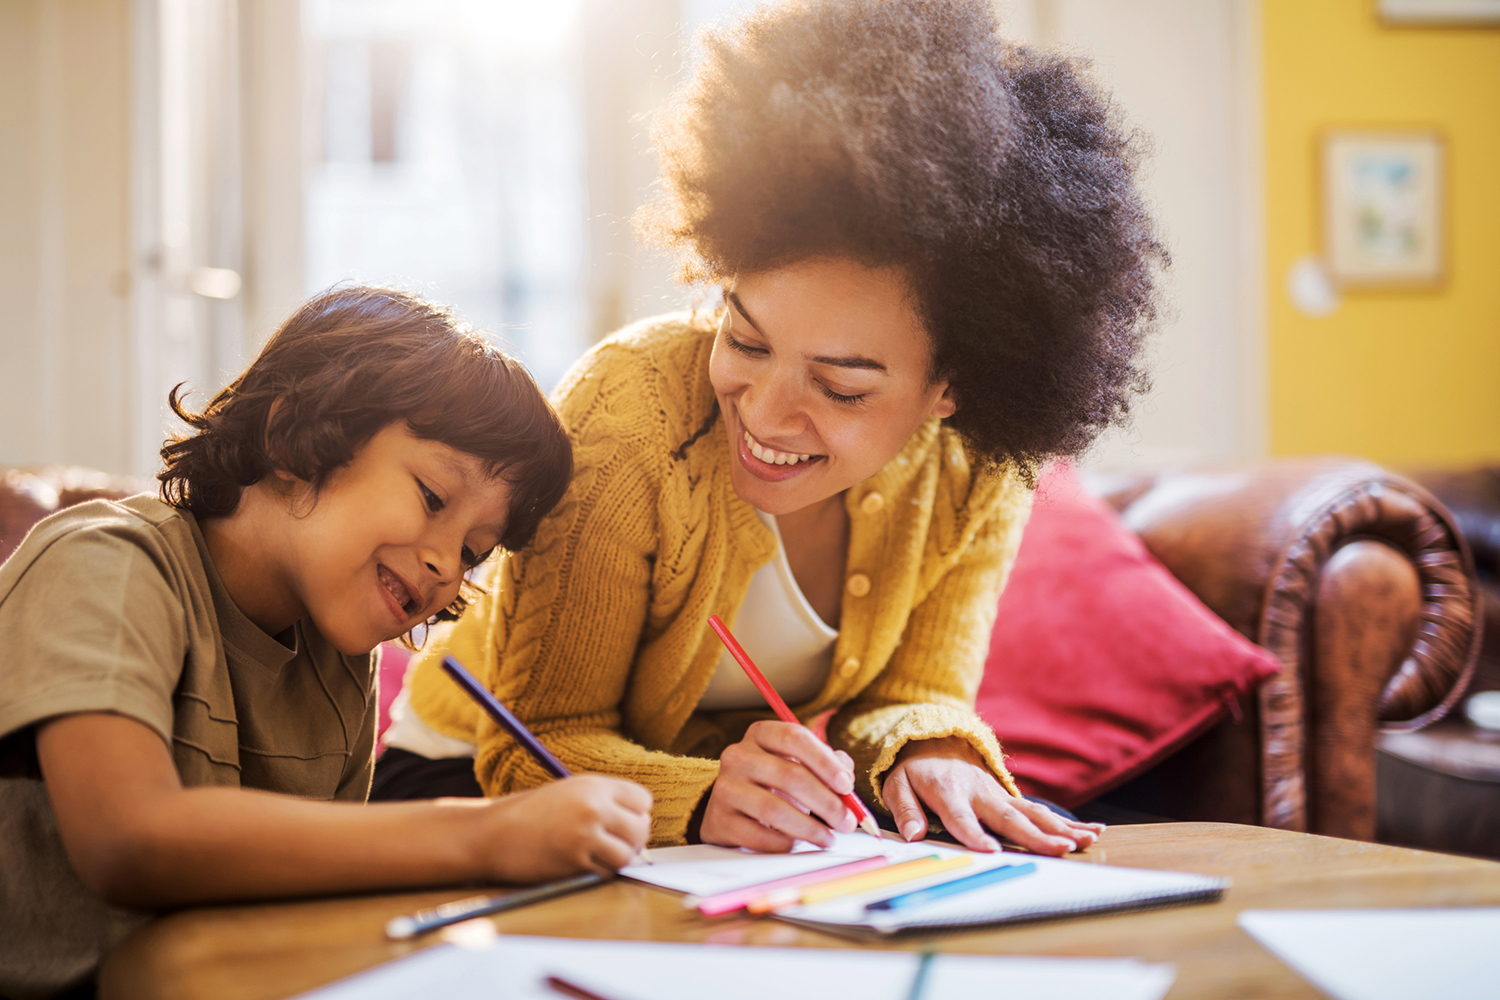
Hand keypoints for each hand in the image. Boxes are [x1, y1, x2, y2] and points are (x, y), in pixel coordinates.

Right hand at [475, 774, 652, 881]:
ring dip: (617, 859)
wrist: (490, 834)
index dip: (635, 813)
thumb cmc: (527, 814)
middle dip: (632, 840)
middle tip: (614, 844)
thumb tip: (637, 825)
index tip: (622, 822)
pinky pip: (605, 872)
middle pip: (640, 828)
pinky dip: (598, 873)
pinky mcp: (575, 862)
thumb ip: (602, 802)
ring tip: (596, 855)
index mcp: (593, 785)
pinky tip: (579, 864)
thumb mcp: (567, 793)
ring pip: (627, 854)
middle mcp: (593, 807)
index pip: (642, 800)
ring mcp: (585, 835)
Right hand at [701, 720, 858, 851]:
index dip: (825, 762)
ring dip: (809, 828)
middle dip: (826, 802)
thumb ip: (829, 764)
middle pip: (789, 775)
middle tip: (847, 822)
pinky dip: (783, 843)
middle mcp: (738, 756)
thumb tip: (846, 777)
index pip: (794, 737)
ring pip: (774, 809)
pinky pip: (757, 835)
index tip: (846, 786)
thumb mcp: (799, 764)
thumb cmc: (775, 783)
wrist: (732, 807)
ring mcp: (725, 788)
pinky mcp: (718, 820)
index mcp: (760, 734)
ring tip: (828, 839)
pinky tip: (796, 844)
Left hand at [881, 736, 1102, 855]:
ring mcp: (998, 793)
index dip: (974, 833)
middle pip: (1008, 817)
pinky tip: (1092, 832)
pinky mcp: (1010, 797)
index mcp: (947, 791)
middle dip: (1035, 835)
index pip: (960, 816)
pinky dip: (1066, 822)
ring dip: (1060, 828)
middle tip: (1061, 849)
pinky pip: (1040, 811)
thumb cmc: (914, 770)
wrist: (934, 740)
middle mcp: (978, 792)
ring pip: (1032, 812)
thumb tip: (912, 834)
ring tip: (1086, 841)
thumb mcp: (896, 784)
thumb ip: (904, 810)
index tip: (991, 850)